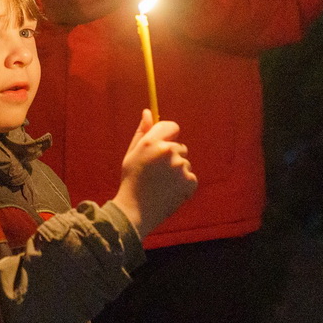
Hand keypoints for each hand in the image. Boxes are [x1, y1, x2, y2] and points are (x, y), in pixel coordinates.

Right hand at [110, 110, 197, 238]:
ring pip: (185, 162)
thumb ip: (142, 131)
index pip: (172, 126)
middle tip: (157, 172)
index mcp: (152, 142)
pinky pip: (190, 176)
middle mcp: (168, 151)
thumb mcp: (132, 153)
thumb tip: (148, 112)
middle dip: (171, 156)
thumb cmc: (132, 180)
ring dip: (177, 170)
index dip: (169, 135)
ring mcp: (181, 167)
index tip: (164, 144)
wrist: (135, 210)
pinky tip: (170, 191)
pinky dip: (183, 183)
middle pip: (180, 146)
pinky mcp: (190, 181)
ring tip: (162, 183)